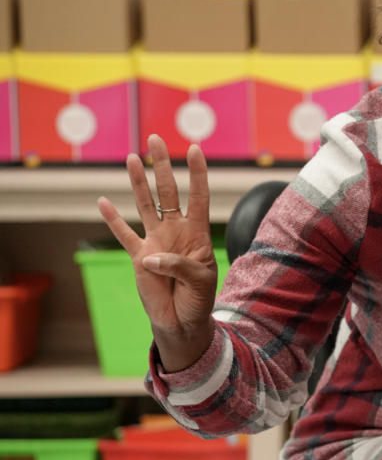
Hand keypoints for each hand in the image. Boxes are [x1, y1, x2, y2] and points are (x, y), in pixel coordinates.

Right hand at [98, 135, 217, 372]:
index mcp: (197, 232)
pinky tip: (102, 201)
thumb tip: (151, 256)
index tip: (195, 148)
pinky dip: (112, 220)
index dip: (197, 173)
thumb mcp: (201, 281)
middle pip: (168, 192)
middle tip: (155, 139)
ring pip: (145, 206)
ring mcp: (155, 242)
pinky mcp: (138, 258)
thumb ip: (179, 266)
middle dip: (161, 166)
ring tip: (132, 158)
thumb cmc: (199, 298)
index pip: (198, 196)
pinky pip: (124, 235)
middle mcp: (175, 231)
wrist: (182, 320)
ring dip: (138, 182)